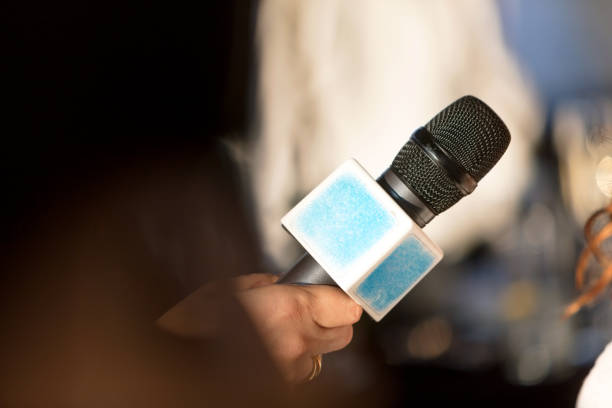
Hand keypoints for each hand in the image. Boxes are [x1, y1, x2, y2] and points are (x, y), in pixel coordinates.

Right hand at [158, 274, 361, 382]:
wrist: (173, 365)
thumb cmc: (192, 325)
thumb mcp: (228, 287)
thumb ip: (267, 283)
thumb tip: (285, 283)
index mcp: (288, 309)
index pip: (346, 307)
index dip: (342, 300)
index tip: (335, 296)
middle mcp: (298, 343)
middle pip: (345, 334)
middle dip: (331, 321)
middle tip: (307, 312)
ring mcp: (292, 371)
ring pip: (323, 354)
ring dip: (309, 342)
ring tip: (274, 334)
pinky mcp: (284, 388)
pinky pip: (301, 370)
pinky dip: (292, 360)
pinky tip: (265, 352)